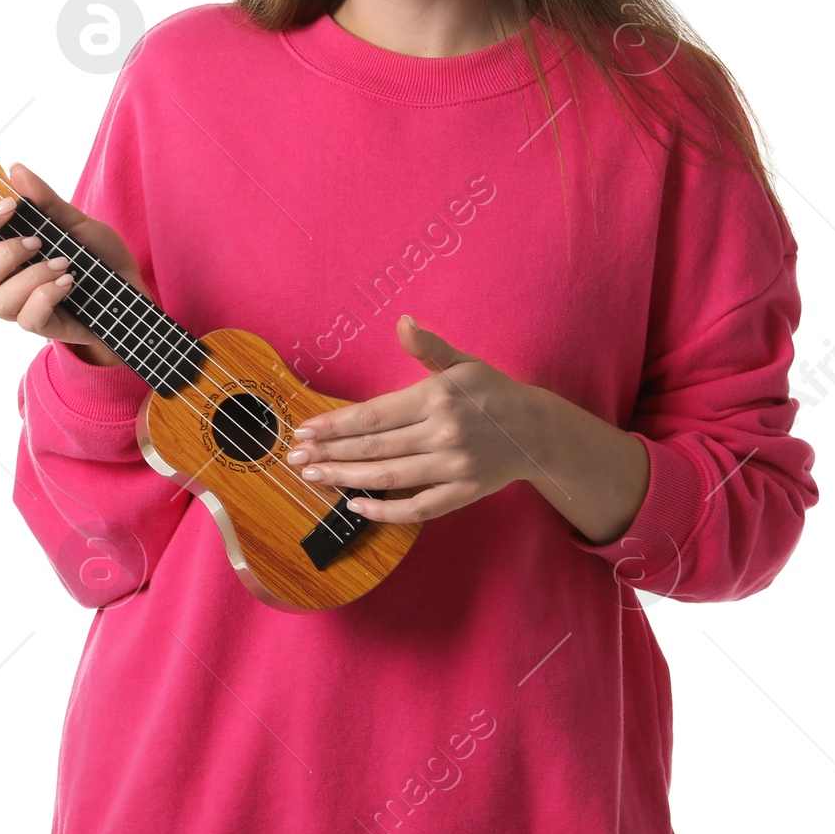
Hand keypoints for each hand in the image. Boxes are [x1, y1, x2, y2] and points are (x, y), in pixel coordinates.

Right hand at [0, 162, 146, 368]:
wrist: (132, 286)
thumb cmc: (99, 256)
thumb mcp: (77, 223)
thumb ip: (46, 201)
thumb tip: (16, 169)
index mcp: (5, 252)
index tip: (11, 205)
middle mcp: (5, 282)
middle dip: (1, 255)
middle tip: (37, 241)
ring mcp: (22, 307)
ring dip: (29, 278)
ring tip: (63, 264)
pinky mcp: (43, 326)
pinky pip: (27, 319)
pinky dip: (46, 296)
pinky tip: (69, 282)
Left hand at [282, 315, 550, 523]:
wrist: (538, 431)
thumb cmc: (493, 393)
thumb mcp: (463, 363)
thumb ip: (428, 347)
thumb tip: (403, 322)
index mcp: (438, 398)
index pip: (375, 415)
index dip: (337, 425)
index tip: (306, 430)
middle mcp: (444, 433)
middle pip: (375, 447)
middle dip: (331, 453)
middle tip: (296, 457)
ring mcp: (454, 467)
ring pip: (389, 477)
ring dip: (347, 479)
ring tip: (315, 476)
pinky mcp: (463, 494)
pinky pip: (418, 508)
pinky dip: (385, 511)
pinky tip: (356, 506)